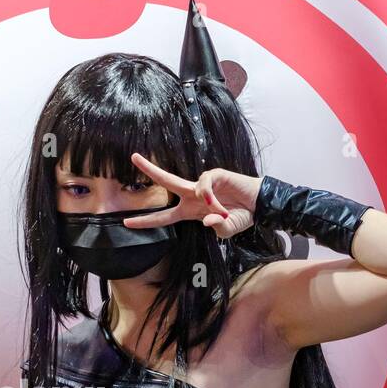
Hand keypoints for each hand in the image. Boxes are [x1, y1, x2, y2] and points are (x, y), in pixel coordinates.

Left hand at [123, 153, 260, 238]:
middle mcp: (192, 196)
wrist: (259, 205)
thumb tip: (207, 221)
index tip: (126, 222)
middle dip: (150, 170)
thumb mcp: (228, 229)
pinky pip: (205, 185)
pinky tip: (220, 204)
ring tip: (224, 213)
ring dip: (208, 204)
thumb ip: (218, 229)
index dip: (145, 221)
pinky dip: (211, 196)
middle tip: (134, 157)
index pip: (163, 217)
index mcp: (190, 212)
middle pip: (166, 181)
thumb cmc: (242, 216)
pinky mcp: (215, 175)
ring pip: (191, 186)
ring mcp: (203, 184)